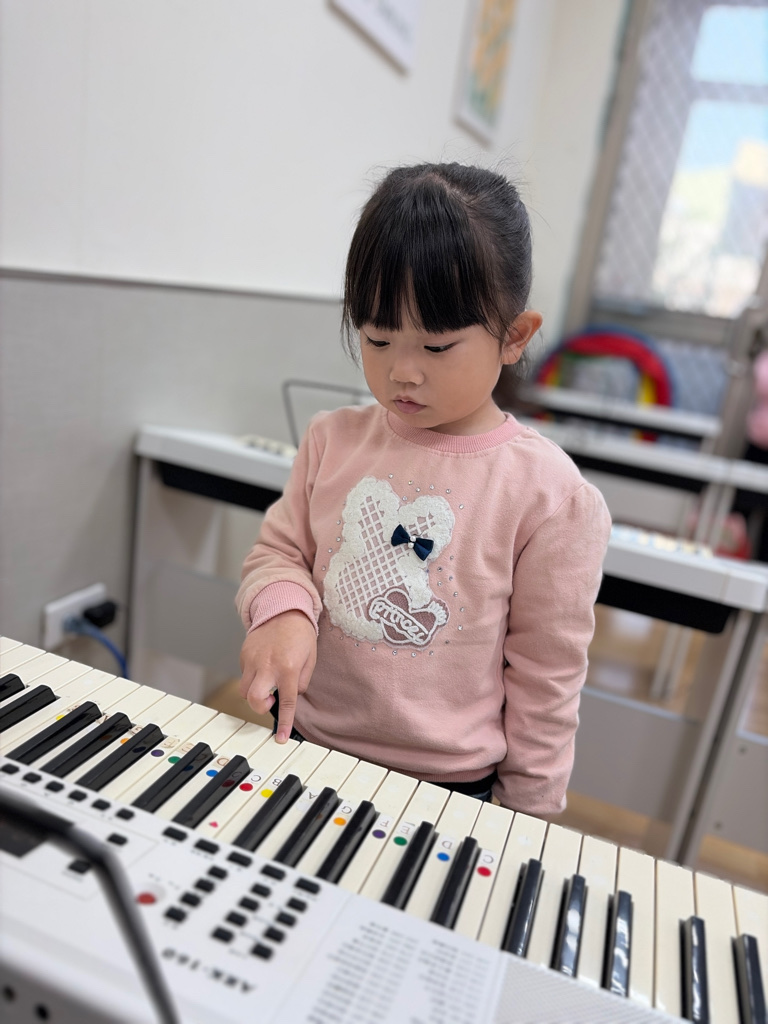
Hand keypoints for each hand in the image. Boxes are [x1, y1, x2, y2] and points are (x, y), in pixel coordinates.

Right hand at [239, 610, 316, 742]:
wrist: (283, 608)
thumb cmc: (300, 634)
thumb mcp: (311, 658)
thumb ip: (302, 681)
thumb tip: (293, 695)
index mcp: (288, 668)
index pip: (286, 703)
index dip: (283, 723)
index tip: (279, 738)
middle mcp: (268, 665)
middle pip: (254, 700)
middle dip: (260, 707)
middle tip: (271, 699)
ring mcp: (253, 660)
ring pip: (245, 690)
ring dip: (255, 693)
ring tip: (267, 681)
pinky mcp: (244, 654)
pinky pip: (244, 674)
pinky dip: (252, 677)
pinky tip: (263, 667)